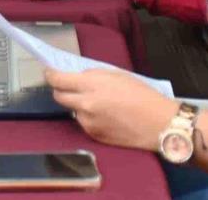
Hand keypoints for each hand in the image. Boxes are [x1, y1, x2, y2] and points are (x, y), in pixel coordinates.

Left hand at [46, 69, 177, 152]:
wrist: (159, 123)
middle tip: (69, 87)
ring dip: (78, 105)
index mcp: (91, 85)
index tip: (49, 72)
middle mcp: (85, 105)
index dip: (50, 75)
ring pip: (72, 110)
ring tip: (98, 103)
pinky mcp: (94, 135)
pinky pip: (84, 123)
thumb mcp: (116, 75)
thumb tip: (77, 77)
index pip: (58, 80)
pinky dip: (89, 118)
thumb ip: (92, 76)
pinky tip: (106, 116)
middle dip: (60, 90)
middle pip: (58, 96)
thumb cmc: (142, 94)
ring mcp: (88, 122)